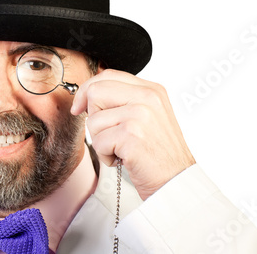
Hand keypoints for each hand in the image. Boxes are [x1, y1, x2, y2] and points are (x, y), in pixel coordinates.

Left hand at [71, 69, 195, 199]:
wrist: (176, 181)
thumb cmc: (157, 153)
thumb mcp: (147, 117)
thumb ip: (124, 100)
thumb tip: (86, 95)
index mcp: (151, 89)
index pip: (108, 75)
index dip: (87, 90)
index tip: (80, 107)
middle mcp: (148, 97)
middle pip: (95, 92)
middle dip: (93, 117)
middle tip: (109, 134)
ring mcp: (140, 114)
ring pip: (93, 121)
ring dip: (101, 141)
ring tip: (122, 149)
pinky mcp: (131, 135)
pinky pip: (98, 142)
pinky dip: (105, 156)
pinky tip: (124, 158)